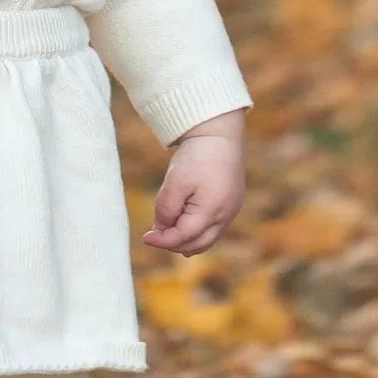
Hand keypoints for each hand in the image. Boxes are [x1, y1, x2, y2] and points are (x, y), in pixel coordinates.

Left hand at [143, 108, 245, 254]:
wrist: (219, 133)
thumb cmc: (197, 156)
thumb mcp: (175, 181)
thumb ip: (166, 209)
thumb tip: (161, 230)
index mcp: (212, 211)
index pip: (183, 237)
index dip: (162, 241)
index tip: (145, 238)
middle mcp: (225, 216)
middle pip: (197, 244)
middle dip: (173, 243)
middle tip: (154, 235)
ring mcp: (231, 211)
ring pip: (207, 240)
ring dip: (186, 240)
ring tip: (167, 231)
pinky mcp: (231, 204)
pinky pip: (214, 229)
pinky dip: (197, 231)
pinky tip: (182, 224)